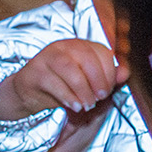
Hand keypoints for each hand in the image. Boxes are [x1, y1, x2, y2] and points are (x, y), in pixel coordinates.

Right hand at [0, 37, 123, 121]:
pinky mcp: (34, 71)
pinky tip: (74, 106)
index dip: (109, 72)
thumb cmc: (60, 85)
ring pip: (70, 69)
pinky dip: (68, 97)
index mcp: (79, 45)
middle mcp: (63, 46)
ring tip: (87, 104)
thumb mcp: (87, 82)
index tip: (108, 90)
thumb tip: (124, 73)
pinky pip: (54, 83)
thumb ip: (107, 77)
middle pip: (86, 58)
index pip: (100, 52)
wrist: (27, 92)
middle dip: (97, 81)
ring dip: (82, 90)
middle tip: (100, 97)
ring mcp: (46, 57)